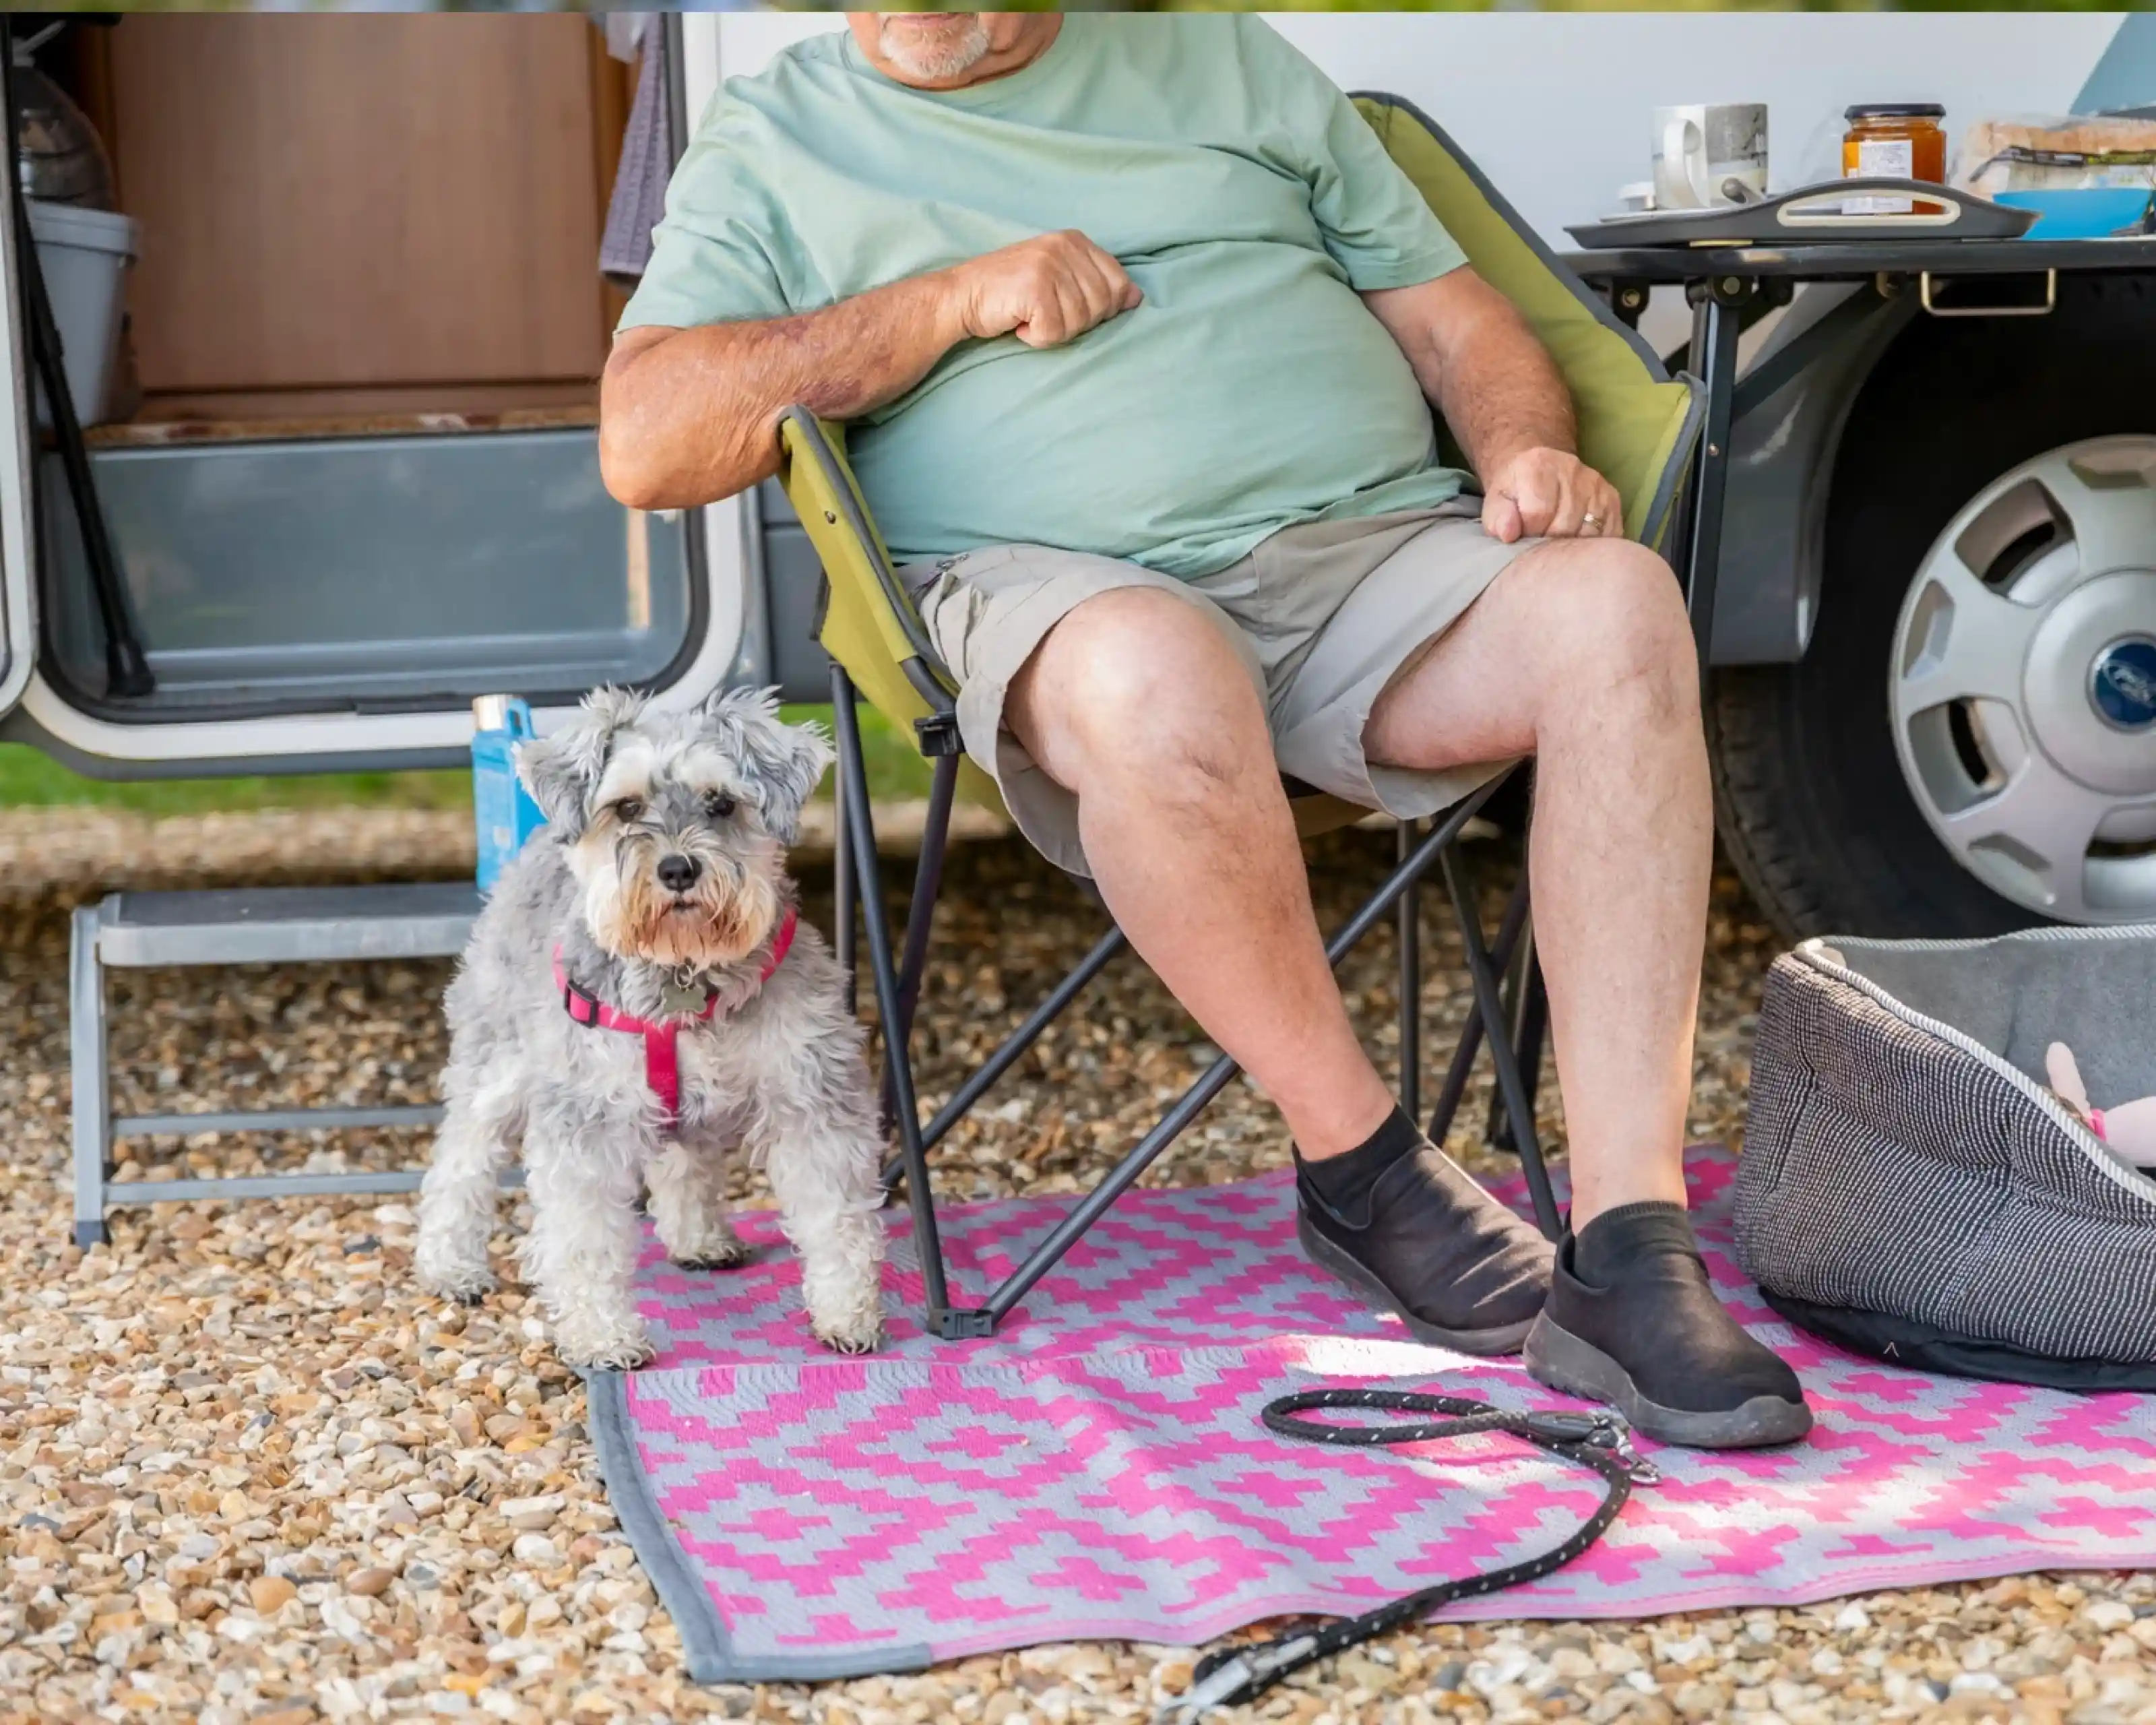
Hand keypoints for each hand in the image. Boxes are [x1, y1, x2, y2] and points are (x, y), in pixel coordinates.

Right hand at [949, 230, 1141, 349]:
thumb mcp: (1059, 279)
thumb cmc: (1010, 292)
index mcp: (1076, 240)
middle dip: (1075, 322)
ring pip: (1080, 322)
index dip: (1099, 309)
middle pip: (1102, 306)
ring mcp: (1049, 265)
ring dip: (1053, 330)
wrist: (961, 295)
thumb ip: (1096, 283)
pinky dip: (1036, 337)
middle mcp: (1065, 246)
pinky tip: (1020, 322)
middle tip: (1044, 312)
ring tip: (1029, 315)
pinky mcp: (1034, 288)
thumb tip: (1137, 297)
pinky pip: (1055, 332)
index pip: (1118, 284)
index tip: (1068, 308)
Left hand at [1480, 447, 1622, 543]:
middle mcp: (1572, 471)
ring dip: (1571, 546)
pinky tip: (1577, 542)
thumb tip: (1508, 534)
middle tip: (1539, 542)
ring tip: (1556, 542)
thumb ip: (1497, 517)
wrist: (1539, 468)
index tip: (1523, 535)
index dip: (1528, 533)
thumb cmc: (1516, 490)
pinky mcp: (1612, 499)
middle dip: (1549, 543)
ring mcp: (1596, 485)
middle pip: (1564, 526)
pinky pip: (1608, 534)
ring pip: (1588, 533)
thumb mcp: (1497, 500)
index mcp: (1538, 467)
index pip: (1538, 513)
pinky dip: (1592, 546)